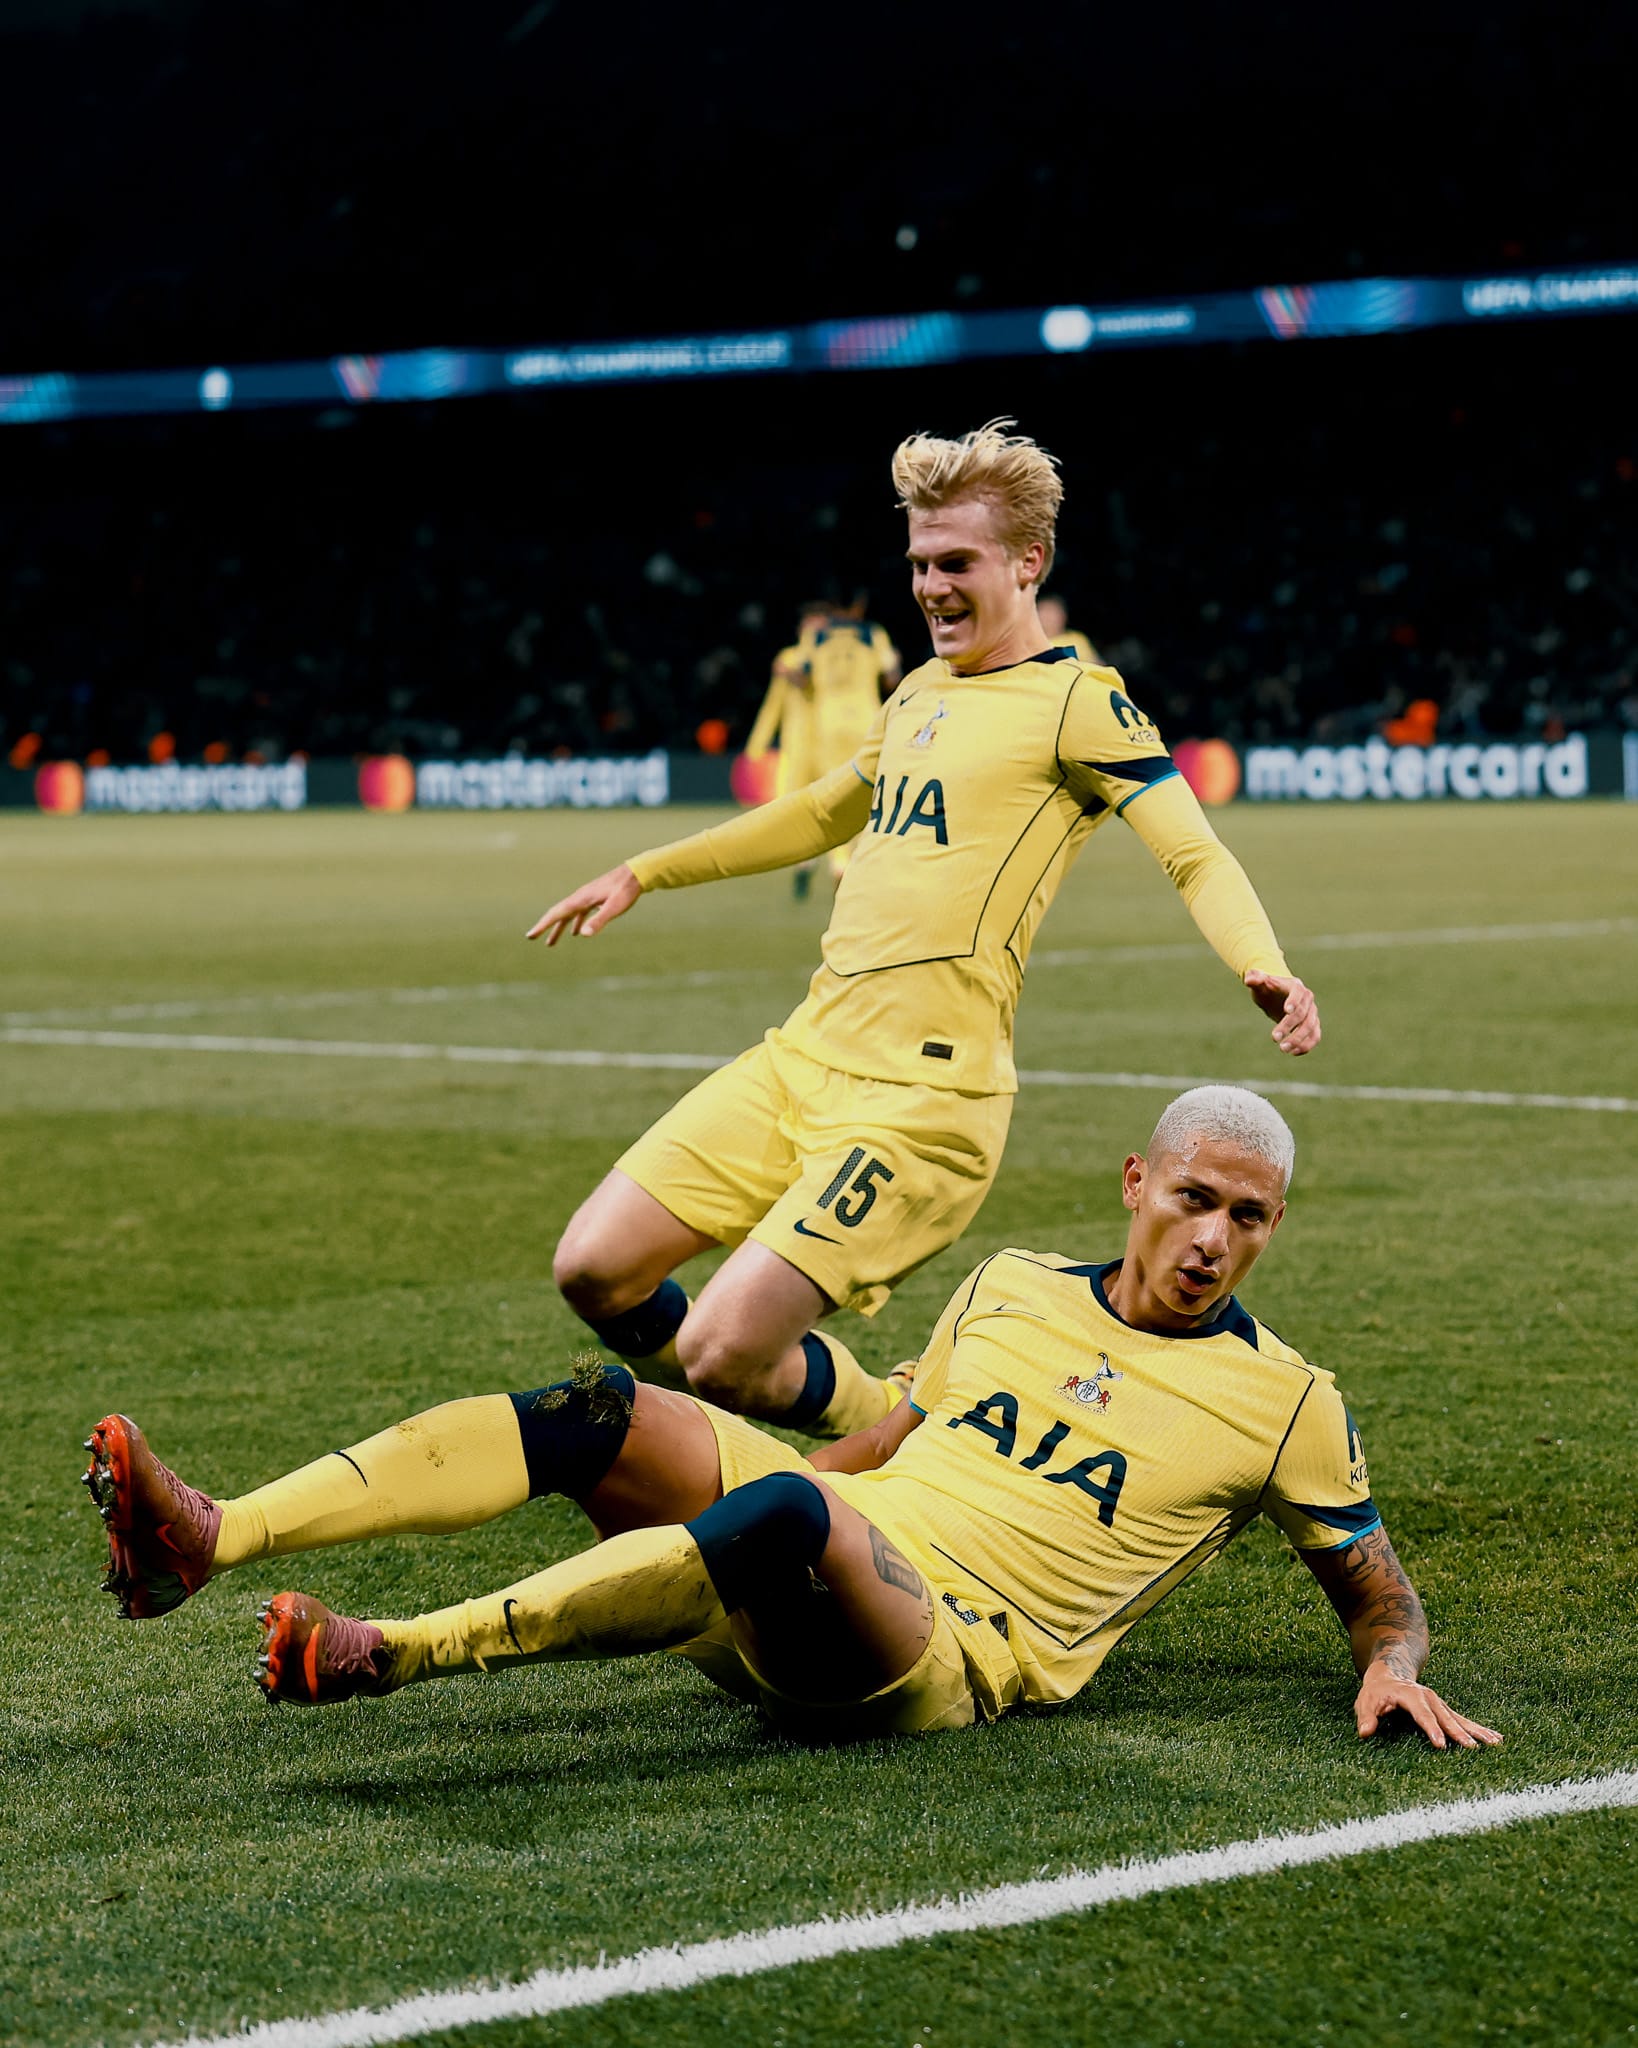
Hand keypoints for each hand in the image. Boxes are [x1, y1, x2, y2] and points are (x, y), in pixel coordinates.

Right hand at [526, 864, 641, 944]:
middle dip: (545, 926)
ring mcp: (587, 898)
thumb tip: (583, 934)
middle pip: (558, 914)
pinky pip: (579, 913)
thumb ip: (599, 920)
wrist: (636, 874)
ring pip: (568, 915)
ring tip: (551, 943)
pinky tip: (576, 932)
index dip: (542, 925)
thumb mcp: (614, 908)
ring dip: (559, 928)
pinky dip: (574, 923)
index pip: (556, 914)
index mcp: (581, 900)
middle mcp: (580, 898)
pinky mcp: (595, 899)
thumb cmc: (626, 891)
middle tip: (532, 937)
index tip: (530, 935)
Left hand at [1245, 969, 1320, 1055]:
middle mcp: (1308, 999)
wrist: (1276, 996)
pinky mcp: (1313, 1025)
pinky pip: (1315, 1036)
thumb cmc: (1266, 988)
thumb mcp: (1259, 983)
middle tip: (1274, 1038)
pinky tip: (1293, 1053)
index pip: (1298, 993)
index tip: (1286, 1011)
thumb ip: (1254, 979)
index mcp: (1296, 986)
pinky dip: (1307, 1045)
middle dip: (1289, 1026)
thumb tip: (1250, 979)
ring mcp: (1312, 1013)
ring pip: (1311, 1027)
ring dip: (1299, 1039)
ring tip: (1283, 1049)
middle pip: (1303, 1014)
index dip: (1294, 1001)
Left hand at [1355, 1664, 1501, 1749]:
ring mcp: (1439, 1703)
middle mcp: (1428, 1698)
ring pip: (1460, 1718)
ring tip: (1496, 1743)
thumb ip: (1366, 1717)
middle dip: (1459, 1733)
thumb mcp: (1365, 1701)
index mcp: (1409, 1695)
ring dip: (1477, 1731)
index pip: (1421, 1714)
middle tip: (1473, 1749)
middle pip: (1445, 1717)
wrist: (1389, 1673)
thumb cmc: (1376, 1692)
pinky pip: (1463, 1720)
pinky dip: (1478, 1729)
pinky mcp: (1445, 1710)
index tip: (1441, 1744)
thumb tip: (1365, 1732)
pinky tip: (1496, 1739)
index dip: (1431, 1729)